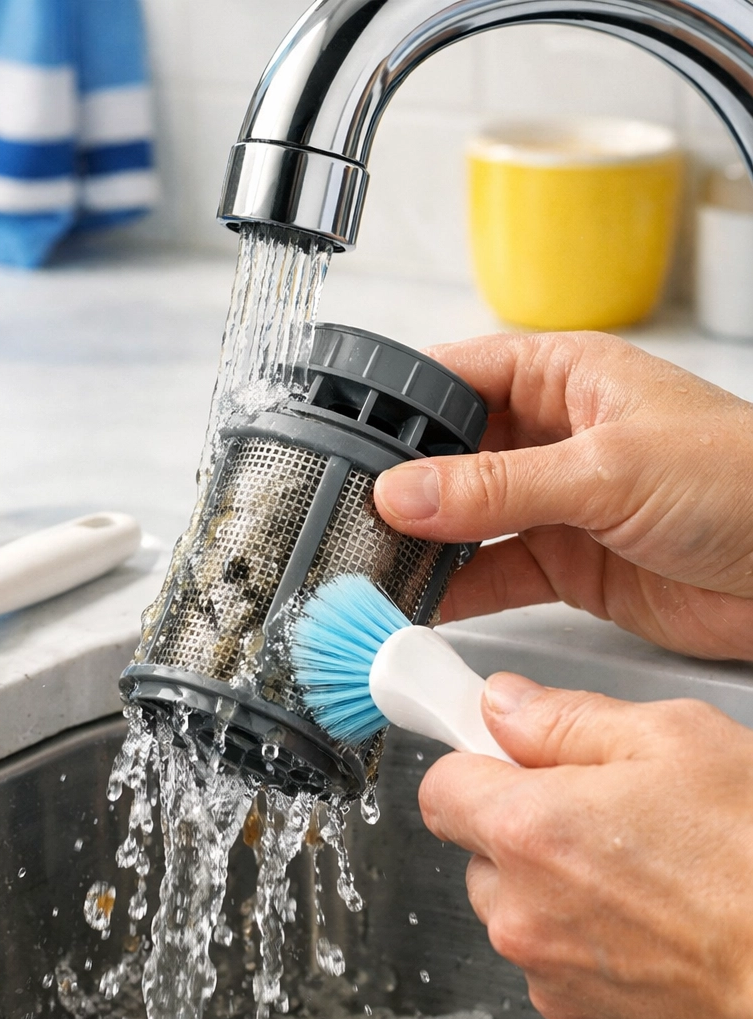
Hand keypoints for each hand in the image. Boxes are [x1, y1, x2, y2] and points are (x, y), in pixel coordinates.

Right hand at [373, 332, 752, 659]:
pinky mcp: (564, 563)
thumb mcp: (609, 470)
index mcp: (562, 378)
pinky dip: (455, 590)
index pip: (456, 377)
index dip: (398, 403)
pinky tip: (422, 599)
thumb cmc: (746, 481)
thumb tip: (406, 491)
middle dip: (403, 484)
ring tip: (375, 559)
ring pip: (465, 519)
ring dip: (423, 542)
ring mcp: (554, 503)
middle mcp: (550, 437)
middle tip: (354, 511)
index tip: (347, 439)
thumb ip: (500, 486)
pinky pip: (492, 574)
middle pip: (449, 454)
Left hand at [419, 674, 752, 1018]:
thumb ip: (565, 717)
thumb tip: (505, 704)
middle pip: (478, 849)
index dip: (474, 762)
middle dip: (519, 822)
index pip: (441, 787)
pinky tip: (649, 917)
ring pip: (516, 905)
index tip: (497, 753)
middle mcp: (524, 911)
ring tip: (637, 868)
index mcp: (530, 830)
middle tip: (594, 808)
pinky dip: (583, 935)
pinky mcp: (583, 1016)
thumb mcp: (672, 741)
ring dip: (552, 883)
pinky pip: (554, 956)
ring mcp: (552, 973)